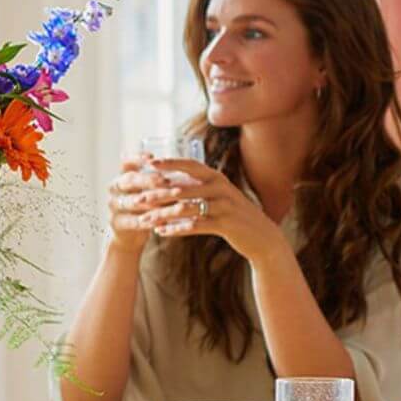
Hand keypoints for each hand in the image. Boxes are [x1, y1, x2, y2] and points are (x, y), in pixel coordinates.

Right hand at [107, 156, 191, 255]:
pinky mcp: (117, 223)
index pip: (126, 163)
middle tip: (167, 180)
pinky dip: (149, 221)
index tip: (152, 157)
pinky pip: (133, 221)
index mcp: (122, 176)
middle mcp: (115, 189)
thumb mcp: (150, 192)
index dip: (137, 158)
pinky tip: (164, 220)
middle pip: (130, 180)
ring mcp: (114, 206)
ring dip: (154, 200)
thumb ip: (162, 183)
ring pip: (133, 201)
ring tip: (171, 199)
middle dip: (150, 180)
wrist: (130, 234)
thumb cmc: (146, 207)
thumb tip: (187, 174)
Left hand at [136, 158, 288, 267]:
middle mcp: (221, 188)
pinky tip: (161, 232)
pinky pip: (195, 226)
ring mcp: (224, 206)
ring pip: (187, 209)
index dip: (170, 163)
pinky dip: (177, 229)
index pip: (191, 165)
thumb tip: (170, 183)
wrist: (262, 237)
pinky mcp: (225, 225)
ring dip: (164, 214)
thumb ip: (198, 188)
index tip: (149, 163)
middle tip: (138, 199)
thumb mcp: (218, 197)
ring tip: (145, 220)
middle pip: (184, 188)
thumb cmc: (234, 215)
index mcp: (218, 178)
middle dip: (159, 194)